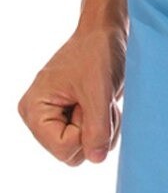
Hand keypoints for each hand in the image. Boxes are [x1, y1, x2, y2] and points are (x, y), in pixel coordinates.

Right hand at [18, 25, 126, 165]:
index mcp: (34, 111)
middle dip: (95, 131)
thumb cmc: (97, 54)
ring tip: (102, 99)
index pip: (64, 149)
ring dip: (104, 126)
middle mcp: (40, 118)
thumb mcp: (99, 91)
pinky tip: (104, 103)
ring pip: (87, 149)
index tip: (88, 102)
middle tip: (97, 101)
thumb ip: (97, 127)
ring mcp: (57, 119)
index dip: (86, 132)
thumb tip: (95, 159)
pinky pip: (94, 138)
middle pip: (74, 154)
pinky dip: (106, 123)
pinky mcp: (74, 117)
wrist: (106, 34)